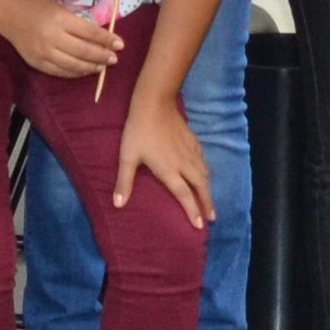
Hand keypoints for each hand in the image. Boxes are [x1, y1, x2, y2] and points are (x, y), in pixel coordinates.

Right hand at [0, 0, 120, 82]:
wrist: (10, 14)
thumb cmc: (39, 8)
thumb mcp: (61, 9)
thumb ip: (79, 24)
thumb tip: (102, 40)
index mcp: (61, 19)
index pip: (90, 33)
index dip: (107, 40)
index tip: (120, 45)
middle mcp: (52, 37)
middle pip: (84, 51)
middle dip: (102, 56)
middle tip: (114, 59)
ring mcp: (43, 52)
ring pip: (73, 65)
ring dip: (90, 67)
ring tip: (102, 66)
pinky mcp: (36, 63)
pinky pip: (60, 72)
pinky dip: (75, 73)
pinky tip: (84, 70)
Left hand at [112, 90, 213, 227]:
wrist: (154, 104)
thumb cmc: (139, 131)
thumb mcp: (128, 157)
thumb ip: (124, 182)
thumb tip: (118, 204)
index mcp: (169, 171)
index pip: (185, 196)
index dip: (192, 211)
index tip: (199, 225)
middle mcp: (184, 164)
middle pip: (200, 187)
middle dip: (207, 204)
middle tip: (212, 218)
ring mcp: (190, 151)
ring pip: (204, 174)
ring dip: (208, 189)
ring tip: (209, 200)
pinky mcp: (193, 140)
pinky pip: (203, 160)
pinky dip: (206, 170)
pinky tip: (204, 171)